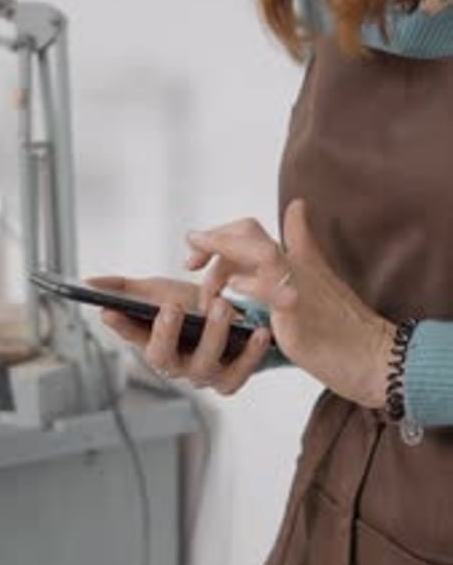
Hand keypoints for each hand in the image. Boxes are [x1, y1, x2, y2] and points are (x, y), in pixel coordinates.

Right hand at [87, 275, 271, 394]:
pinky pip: (240, 373)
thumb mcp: (158, 292)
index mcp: (153, 342)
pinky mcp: (231, 379)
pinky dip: (251, 354)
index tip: (109, 311)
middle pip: (163, 358)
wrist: (235, 318)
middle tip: (173, 305)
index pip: (131, 336)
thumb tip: (88, 283)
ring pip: (203, 365)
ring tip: (221, 304)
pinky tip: (259, 332)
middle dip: (166, 332)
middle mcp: (175, 363)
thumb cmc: (192, 307)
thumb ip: (124, 288)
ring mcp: (202, 374)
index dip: (120, 326)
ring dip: (212, 335)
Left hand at [184, 198, 395, 409]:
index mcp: (296, 261)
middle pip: (249, 232)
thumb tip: (298, 208)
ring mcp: (298, 288)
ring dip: (222, 255)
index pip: (251, 230)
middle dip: (212, 240)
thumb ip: (302, 246)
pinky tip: (232, 290)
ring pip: (257, 251)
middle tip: (189, 261)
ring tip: (197, 269)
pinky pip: (272, 289)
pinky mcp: (299, 314)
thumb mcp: (317, 282)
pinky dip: (249, 283)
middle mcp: (296, 267)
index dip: (219, 234)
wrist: (376, 357)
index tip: (196, 248)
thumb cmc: (344, 328)